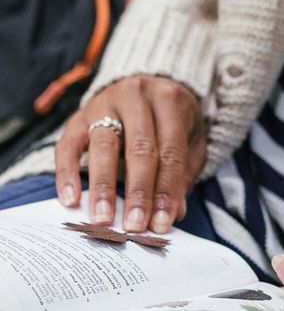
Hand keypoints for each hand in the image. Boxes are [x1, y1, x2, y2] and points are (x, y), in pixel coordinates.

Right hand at [55, 75, 205, 233]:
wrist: (146, 84)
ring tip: (103, 219)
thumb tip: (175, 213)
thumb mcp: (189, 140)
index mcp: (170, 100)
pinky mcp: (78, 116)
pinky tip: (71, 201)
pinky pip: (67, 146)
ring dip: (103, 187)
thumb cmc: (171, 121)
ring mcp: (104, 104)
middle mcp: (136, 96)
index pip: (170, 151)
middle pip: (139, 148)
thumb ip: (184, 174)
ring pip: (103, 145)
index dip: (166, 190)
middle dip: (137, 192)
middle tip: (134, 226)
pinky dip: (67, 174)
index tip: (161, 223)